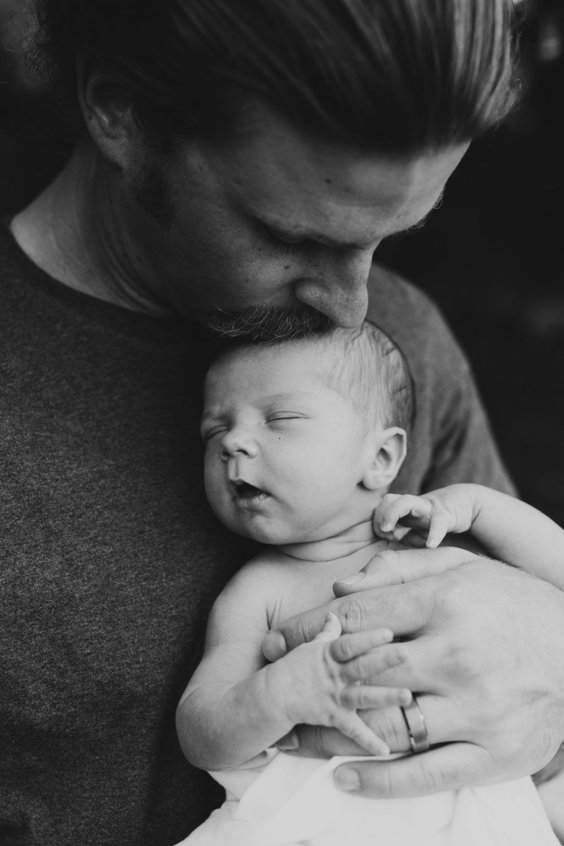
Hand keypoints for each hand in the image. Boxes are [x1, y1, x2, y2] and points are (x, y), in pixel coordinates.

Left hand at [263, 549, 563, 796]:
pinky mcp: (494, 754)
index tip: (280, 641)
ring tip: (292, 736)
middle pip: (363, 673)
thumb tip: (340, 589)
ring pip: (385, 726)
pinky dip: (378, 781)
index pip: (359, 617)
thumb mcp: (462, 568)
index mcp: (446, 602)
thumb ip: (400, 571)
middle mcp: (458, 654)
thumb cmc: (510, 603)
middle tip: (275, 689)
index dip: (310, 629)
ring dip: (330, 735)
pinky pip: (425, 775)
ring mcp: (476, 709)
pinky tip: (343, 777)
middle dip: (310, 682)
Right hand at [270, 612, 410, 755]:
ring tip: (407, 696)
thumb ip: (328, 632)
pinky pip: (352, 730)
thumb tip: (334, 614)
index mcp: (330, 655)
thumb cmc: (296, 667)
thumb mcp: (312, 646)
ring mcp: (334, 697)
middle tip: (405, 654)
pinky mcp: (333, 717)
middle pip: (361, 666)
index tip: (388, 632)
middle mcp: (335, 675)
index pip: (349, 644)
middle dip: (383, 661)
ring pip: (362, 696)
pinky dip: (368, 741)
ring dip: (384, 697)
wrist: (273, 695)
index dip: (367, 638)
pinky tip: (385, 749)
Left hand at [374, 487, 475, 547]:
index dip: (378, 519)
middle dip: (381, 513)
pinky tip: (431, 545)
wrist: (465, 505)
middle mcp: (412, 506)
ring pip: (406, 501)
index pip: (382, 507)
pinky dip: (434, 534)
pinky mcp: (445, 516)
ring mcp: (428, 509)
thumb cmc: (434, 523)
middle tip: (382, 529)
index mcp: (403, 510)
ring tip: (388, 530)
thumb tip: (386, 543)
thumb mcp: (414, 533)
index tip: (383, 533)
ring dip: (393, 513)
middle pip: (389, 499)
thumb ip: (400, 537)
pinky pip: (438, 523)